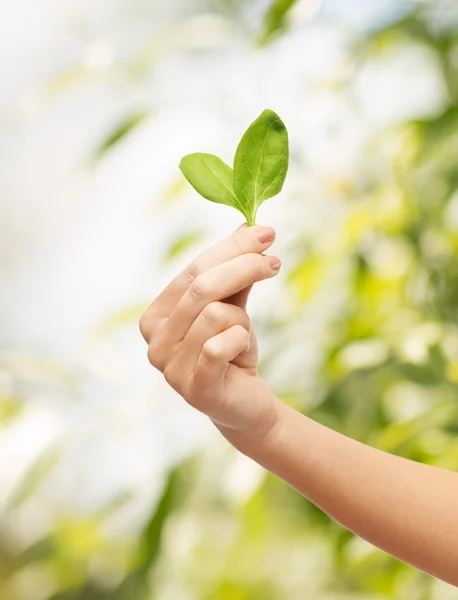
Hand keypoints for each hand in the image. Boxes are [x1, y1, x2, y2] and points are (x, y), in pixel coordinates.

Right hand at [139, 223, 281, 439]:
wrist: (245, 404)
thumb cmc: (233, 351)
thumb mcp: (233, 307)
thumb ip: (234, 273)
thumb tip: (249, 226)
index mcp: (155, 317)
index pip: (191, 271)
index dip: (230, 248)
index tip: (265, 233)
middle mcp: (154, 342)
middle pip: (202, 288)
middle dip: (244, 267)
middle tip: (275, 261)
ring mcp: (170, 369)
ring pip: (217, 315)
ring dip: (242, 322)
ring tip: (243, 338)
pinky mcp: (194, 390)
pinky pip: (220, 346)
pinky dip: (240, 341)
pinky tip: (241, 353)